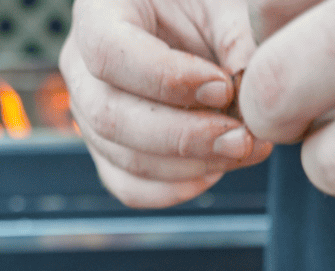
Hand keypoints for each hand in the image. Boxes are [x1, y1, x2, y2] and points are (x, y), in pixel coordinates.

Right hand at [59, 0, 273, 208]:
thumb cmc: (212, 5)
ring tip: (244, 149)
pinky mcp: (112, 149)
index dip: (166, 79)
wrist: (204, 27)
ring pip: (124, 158)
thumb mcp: (228, 4)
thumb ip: (239, 40)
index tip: (223, 87)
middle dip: (184, 137)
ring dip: (192, 166)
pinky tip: (215, 171)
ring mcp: (92, 111)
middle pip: (110, 116)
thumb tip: (251, 97)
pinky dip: (176, 189)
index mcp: (101, 9)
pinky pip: (130, 187)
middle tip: (242, 137)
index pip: (108, 51)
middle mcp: (82, 64)